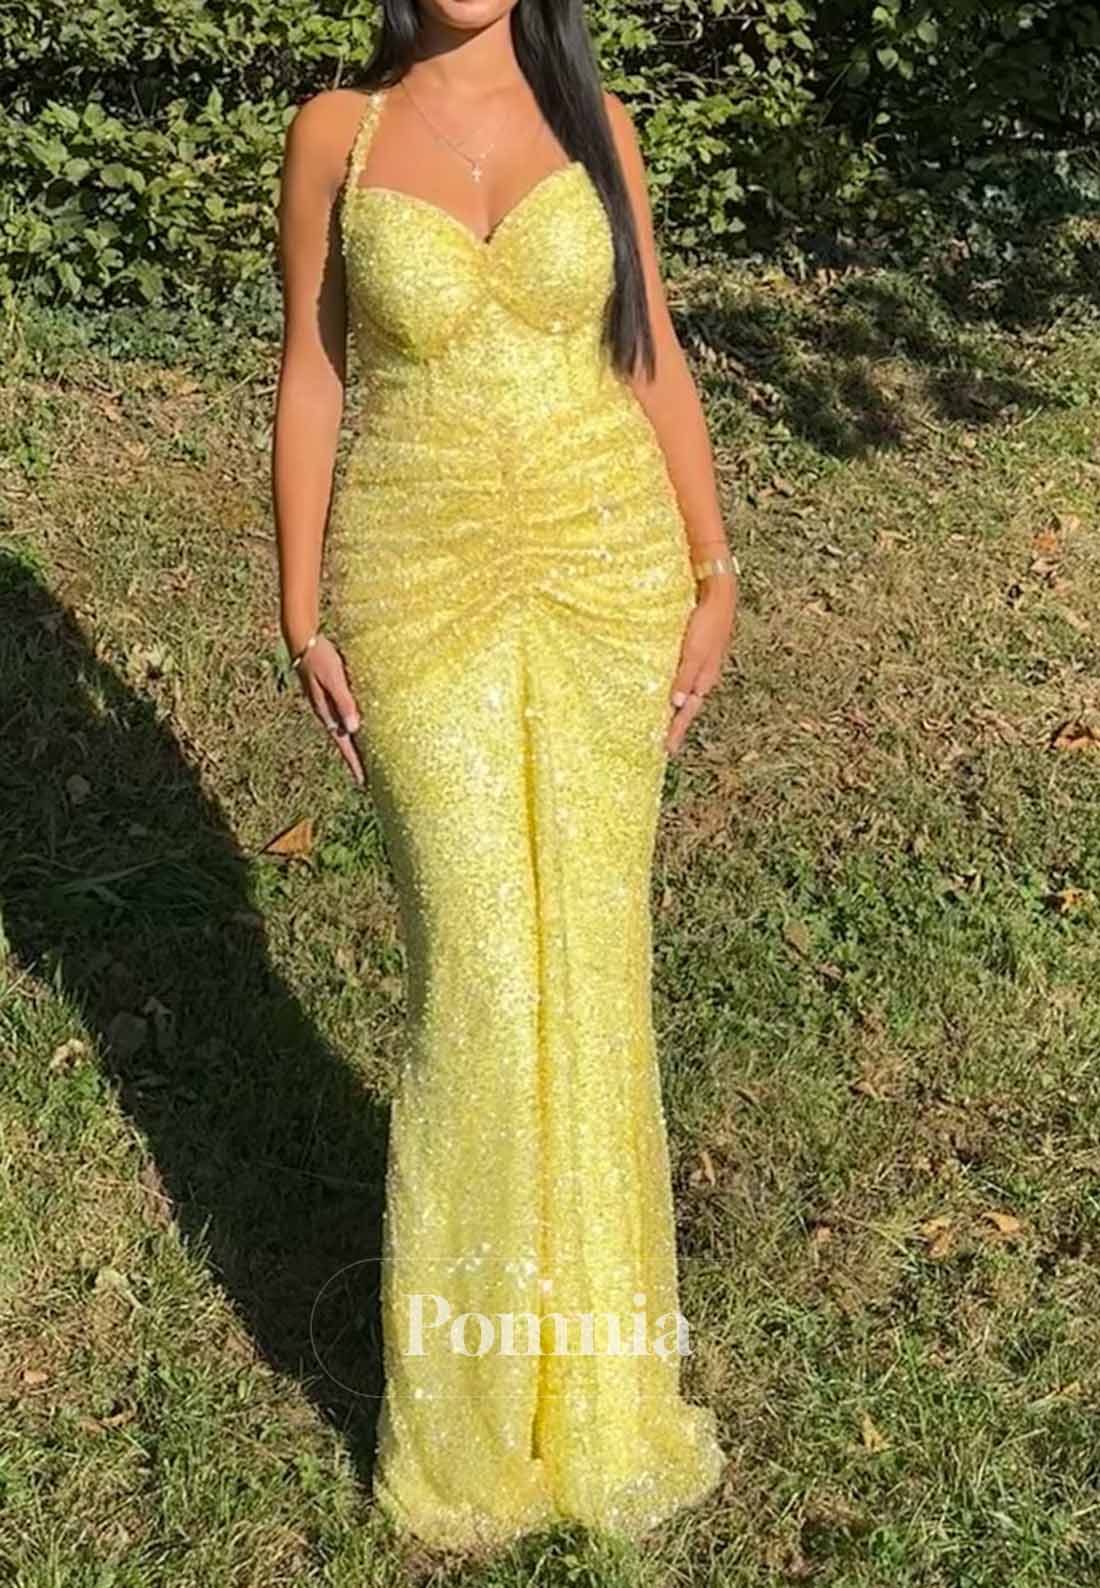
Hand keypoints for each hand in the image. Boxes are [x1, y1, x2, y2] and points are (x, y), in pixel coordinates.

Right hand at [294, 634, 365, 786]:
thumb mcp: (333, 679)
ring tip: (367, 758)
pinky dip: (351, 727)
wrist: (302, 640)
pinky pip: (341, 717)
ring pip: (342, 731)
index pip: (344, 744)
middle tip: (370, 778)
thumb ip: (344, 702)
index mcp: (326, 713)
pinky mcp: (328, 695)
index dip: (355, 763)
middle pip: (344, 742)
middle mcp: (326, 713)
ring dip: (354, 745)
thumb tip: (353, 729)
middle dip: (356, 760)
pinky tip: (358, 728)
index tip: (365, 783)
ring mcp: (325, 705)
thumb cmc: (320, 658)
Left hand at [666, 580, 734, 753]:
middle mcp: (704, 675)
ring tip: (664, 722)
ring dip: (676, 709)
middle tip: (663, 744)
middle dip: (677, 725)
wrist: (719, 592)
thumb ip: (685, 677)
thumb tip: (676, 705)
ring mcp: (701, 664)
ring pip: (687, 693)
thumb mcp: (694, 651)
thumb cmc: (707, 621)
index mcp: (705, 679)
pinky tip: (667, 688)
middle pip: (688, 707)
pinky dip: (676, 688)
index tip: (666, 750)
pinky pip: (685, 678)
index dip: (676, 731)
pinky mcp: (696, 652)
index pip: (687, 713)